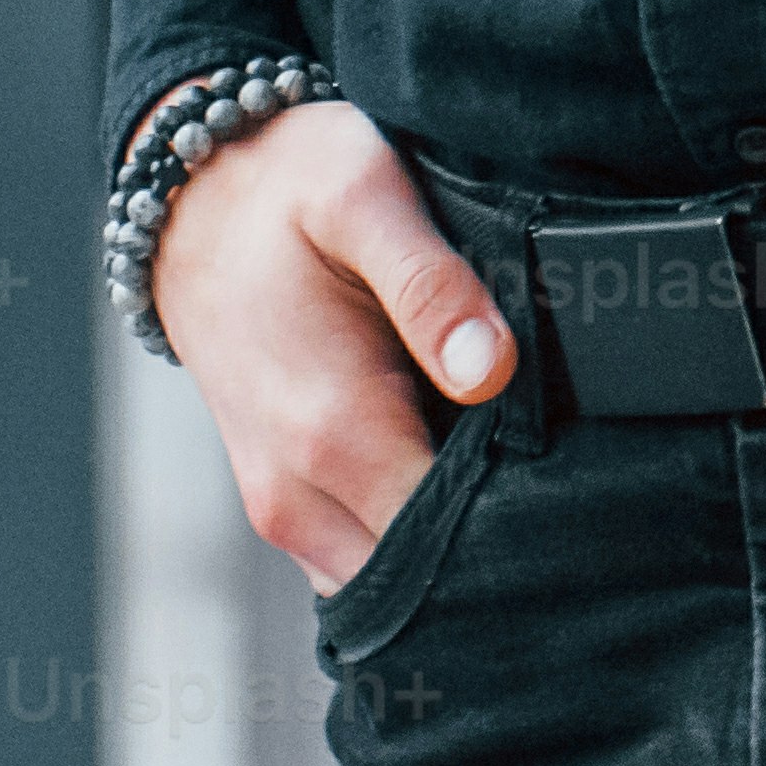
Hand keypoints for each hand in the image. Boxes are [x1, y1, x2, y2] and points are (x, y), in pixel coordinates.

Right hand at [147, 94, 514, 589]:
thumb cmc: (283, 188)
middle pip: (426, 575)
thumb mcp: (363, 196)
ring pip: (391, 577)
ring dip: (452, 542)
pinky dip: (408, 532)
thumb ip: (430, 286)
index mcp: (332, 430)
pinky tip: (455, 466)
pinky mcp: (282, 503)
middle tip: (561, 474)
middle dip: (495, 540)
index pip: (449, 543)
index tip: (575, 480)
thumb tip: (492, 371)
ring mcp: (283, 509)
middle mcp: (298, 493)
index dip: (521, 520)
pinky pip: (360, 555)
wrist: (191, 202)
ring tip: (509, 464)